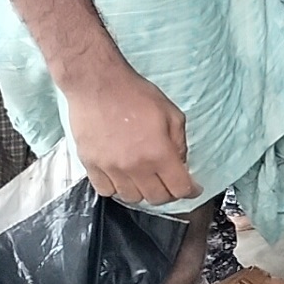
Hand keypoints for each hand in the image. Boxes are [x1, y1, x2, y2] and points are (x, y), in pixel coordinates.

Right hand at [68, 68, 200, 205]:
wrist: (97, 84)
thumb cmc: (135, 95)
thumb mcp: (172, 114)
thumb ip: (179, 143)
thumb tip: (180, 163)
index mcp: (159, 154)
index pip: (179, 188)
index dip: (190, 191)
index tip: (192, 189)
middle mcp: (135, 166)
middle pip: (157, 198)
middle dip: (169, 193)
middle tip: (170, 182)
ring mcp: (110, 168)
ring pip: (131, 198)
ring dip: (142, 192)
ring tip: (146, 179)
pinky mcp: (90, 164)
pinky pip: (105, 190)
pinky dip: (117, 188)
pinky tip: (122, 177)